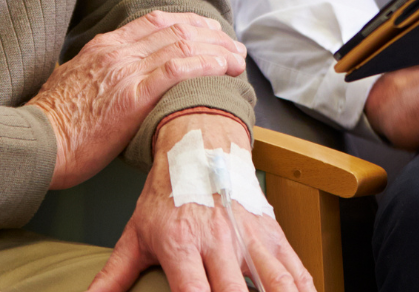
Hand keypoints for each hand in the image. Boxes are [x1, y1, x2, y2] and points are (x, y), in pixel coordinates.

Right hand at [30, 11, 246, 189]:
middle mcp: (117, 51)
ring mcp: (125, 71)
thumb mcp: (72, 85)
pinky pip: (178, 71)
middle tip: (233, 45)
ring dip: (218, 50)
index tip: (209, 32)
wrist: (35, 142)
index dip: (188, 24)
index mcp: (104, 47)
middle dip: (211, 36)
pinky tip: (225, 69)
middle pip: (175, 29)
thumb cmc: (52, 125)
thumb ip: (96, 75)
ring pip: (183, 46)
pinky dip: (207, 66)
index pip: (155, 22)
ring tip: (239, 59)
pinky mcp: (132, 96)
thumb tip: (111, 80)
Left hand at [89, 114, 314, 291]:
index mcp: (182, 243)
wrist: (199, 142)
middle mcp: (219, 240)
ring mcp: (249, 236)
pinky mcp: (272, 232)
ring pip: (276, 281)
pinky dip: (304, 290)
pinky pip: (296, 268)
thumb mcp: (136, 232)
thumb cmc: (168, 191)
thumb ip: (114, 275)